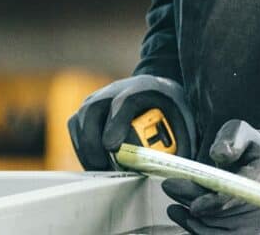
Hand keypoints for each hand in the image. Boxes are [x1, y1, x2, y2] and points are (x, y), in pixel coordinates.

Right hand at [67, 75, 195, 169]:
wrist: (157, 89)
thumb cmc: (170, 107)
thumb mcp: (184, 120)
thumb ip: (182, 143)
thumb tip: (177, 172)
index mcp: (142, 88)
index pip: (124, 101)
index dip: (116, 123)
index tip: (113, 146)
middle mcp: (114, 89)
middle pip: (93, 109)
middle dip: (94, 141)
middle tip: (106, 167)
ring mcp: (97, 98)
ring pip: (80, 120)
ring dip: (87, 149)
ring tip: (102, 170)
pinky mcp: (87, 110)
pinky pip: (75, 128)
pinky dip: (82, 148)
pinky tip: (96, 163)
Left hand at [163, 120, 259, 234]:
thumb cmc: (249, 148)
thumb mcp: (240, 132)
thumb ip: (230, 139)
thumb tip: (220, 153)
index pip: (240, 195)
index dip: (215, 203)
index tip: (193, 205)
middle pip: (224, 212)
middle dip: (193, 201)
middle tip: (170, 187)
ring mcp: (257, 220)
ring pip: (218, 227)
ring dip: (192, 217)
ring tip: (174, 205)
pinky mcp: (246, 231)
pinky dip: (197, 228)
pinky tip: (182, 215)